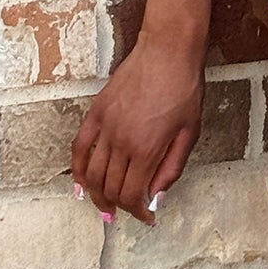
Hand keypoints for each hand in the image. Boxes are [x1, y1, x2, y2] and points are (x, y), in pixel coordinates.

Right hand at [69, 28, 204, 226]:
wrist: (168, 51)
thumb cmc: (185, 89)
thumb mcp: (190, 132)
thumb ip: (172, 168)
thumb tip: (156, 197)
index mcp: (146, 149)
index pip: (132, 194)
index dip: (137, 211)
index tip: (145, 217)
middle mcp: (121, 141)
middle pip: (110, 187)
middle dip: (117, 207)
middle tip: (125, 214)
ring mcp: (105, 126)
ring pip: (91, 173)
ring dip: (95, 195)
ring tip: (103, 207)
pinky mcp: (96, 112)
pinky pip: (78, 147)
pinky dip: (76, 169)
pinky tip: (80, 184)